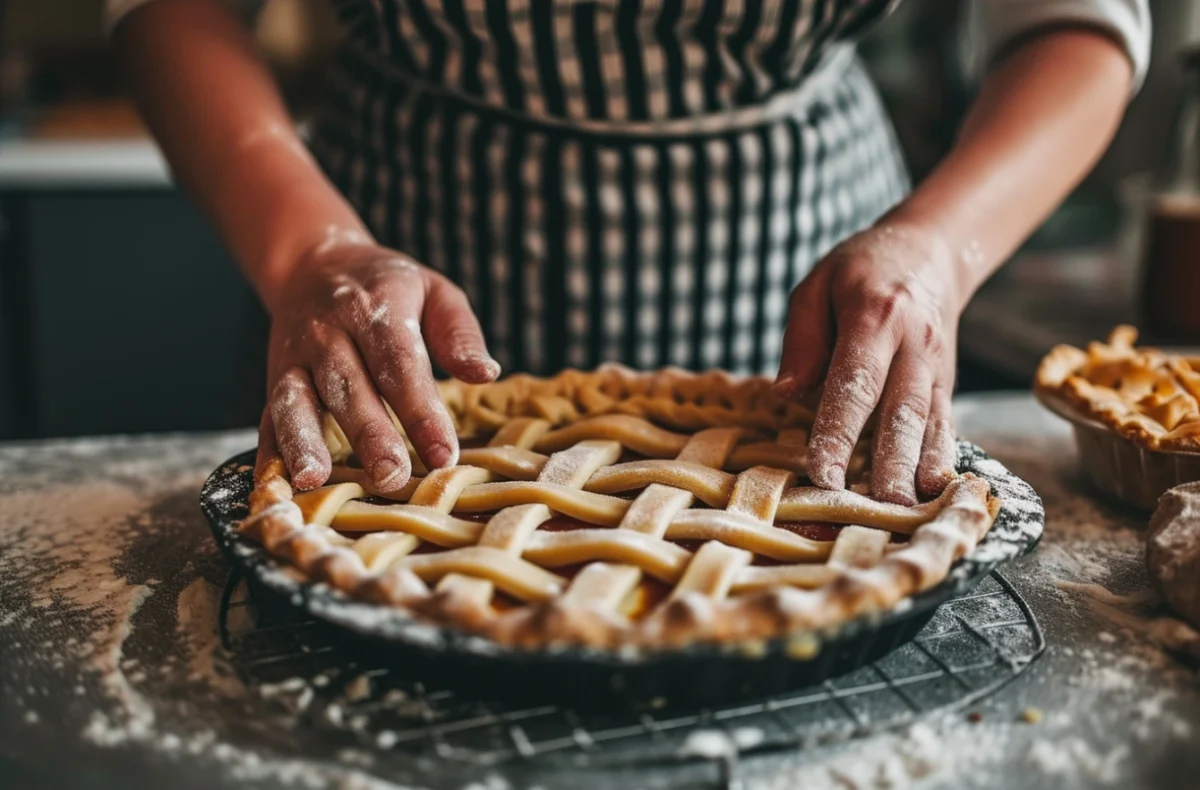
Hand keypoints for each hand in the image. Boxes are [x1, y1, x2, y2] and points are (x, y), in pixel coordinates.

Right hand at [259, 241, 498, 493]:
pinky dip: (271, 449)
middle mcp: (328, 331)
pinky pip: (268, 414)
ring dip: (304, 442)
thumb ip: (460, 334)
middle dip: (369, 435)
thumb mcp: (434, 292)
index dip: (421, 411)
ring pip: (296, 400)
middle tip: (393, 477)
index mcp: (375, 307)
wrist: (316, 264)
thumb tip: (486, 374)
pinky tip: (278, 481)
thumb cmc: (389, 289)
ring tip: (317, 479)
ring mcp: (295, 355)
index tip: (443, 454)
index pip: (400, 363)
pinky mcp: (274, 377)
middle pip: (348, 387)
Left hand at [775, 220, 961, 503]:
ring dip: (915, 474)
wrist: (931, 252)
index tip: (821, 474)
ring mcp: (937, 369)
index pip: (854, 383)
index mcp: (875, 317)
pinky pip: (946, 427)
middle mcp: (914, 346)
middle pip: (899, 414)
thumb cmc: (860, 270)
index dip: (837, 432)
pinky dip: (940, 462)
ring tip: (904, 516)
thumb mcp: (817, 285)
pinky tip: (935, 496)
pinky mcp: (947, 386)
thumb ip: (802, 340)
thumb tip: (786, 395)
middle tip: (870, 513)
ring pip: (928, 427)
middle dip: (885, 467)